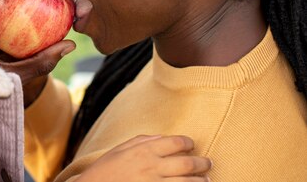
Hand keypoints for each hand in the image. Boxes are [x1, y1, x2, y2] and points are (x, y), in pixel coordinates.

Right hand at [76, 135, 210, 181]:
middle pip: (188, 163)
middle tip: (208, 163)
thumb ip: (142, 141)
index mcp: (144, 150)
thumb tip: (162, 137)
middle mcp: (152, 166)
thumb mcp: (120, 149)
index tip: (191, 144)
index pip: (176, 142)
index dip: (188, 142)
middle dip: (202, 163)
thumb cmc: (106, 170)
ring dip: (201, 181)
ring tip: (206, 179)